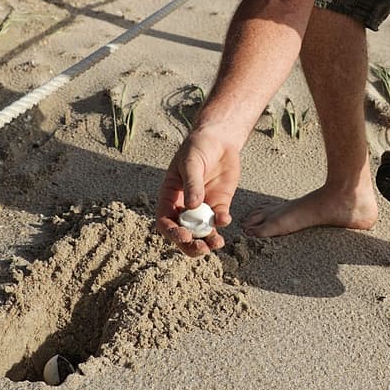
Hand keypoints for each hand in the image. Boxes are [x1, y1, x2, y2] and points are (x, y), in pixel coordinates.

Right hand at [156, 128, 238, 256]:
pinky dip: (222, 223)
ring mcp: (202, 207)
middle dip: (190, 245)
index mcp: (169, 196)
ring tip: (216, 243)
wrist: (219, 140)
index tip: (184, 236)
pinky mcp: (219, 204)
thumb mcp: (191, 162)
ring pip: (202, 231)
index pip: (165, 221)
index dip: (172, 232)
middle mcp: (184, 206)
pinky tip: (225, 219)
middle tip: (201, 248)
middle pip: (183, 232)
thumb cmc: (198, 147)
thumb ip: (192, 183)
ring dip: (208, 240)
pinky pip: (219, 219)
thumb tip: (192, 206)